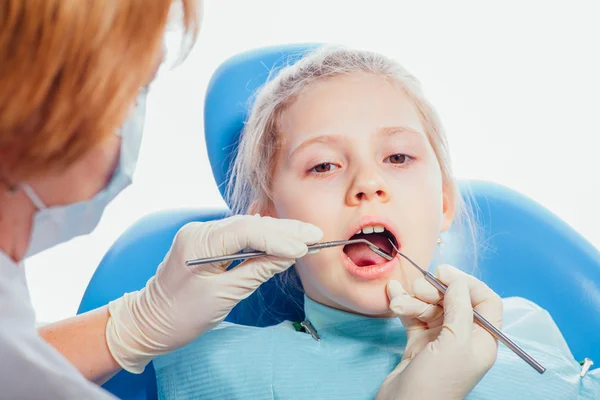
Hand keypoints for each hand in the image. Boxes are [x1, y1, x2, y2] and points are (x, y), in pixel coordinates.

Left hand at [105, 214, 322, 372]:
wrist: (149, 323)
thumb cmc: (181, 316)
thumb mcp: (224, 296)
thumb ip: (257, 271)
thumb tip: (289, 255)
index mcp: (199, 243)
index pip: (246, 231)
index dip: (279, 238)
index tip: (305, 247)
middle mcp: (200, 231)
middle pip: (249, 224)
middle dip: (284, 231)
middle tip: (315, 234)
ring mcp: (202, 234)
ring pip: (246, 227)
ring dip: (276, 232)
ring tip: (306, 235)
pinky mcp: (205, 242)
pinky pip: (238, 234)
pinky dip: (261, 238)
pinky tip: (282, 236)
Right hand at [376, 265, 502, 399]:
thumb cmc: (436, 382)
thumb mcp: (454, 343)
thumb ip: (459, 307)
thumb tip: (457, 279)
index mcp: (482, 339)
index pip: (485, 300)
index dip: (466, 283)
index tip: (444, 274)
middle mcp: (463, 338)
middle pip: (454, 299)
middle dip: (434, 290)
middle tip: (419, 289)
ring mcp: (440, 340)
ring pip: (430, 305)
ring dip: (413, 299)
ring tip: (399, 304)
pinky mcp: (418, 342)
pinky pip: (413, 314)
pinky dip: (403, 304)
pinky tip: (392, 296)